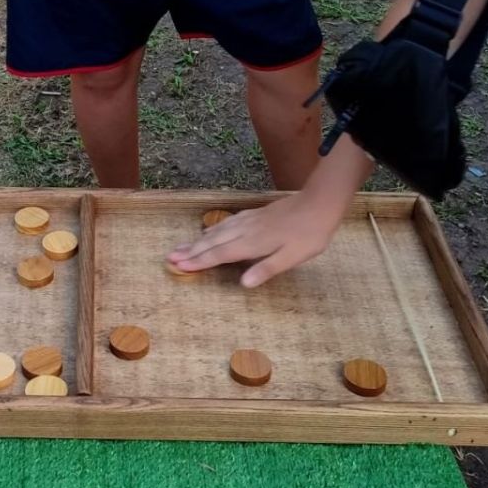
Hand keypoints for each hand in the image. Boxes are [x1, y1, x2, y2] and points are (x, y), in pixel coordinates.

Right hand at [166, 192, 342, 287]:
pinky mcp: (254, 215)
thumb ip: (267, 269)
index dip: (199, 261)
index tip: (179, 266)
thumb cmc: (309, 235)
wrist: (318, 204)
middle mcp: (245, 230)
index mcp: (252, 243)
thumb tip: (243, 283)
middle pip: (212, 242)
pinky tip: (209, 231)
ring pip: (217, 231)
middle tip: (170, 257)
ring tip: (181, 246)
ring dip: (197, 240)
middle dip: (191, 251)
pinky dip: (212, 230)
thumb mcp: (293, 257)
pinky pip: (226, 223)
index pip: (220, 254)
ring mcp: (248, 221)